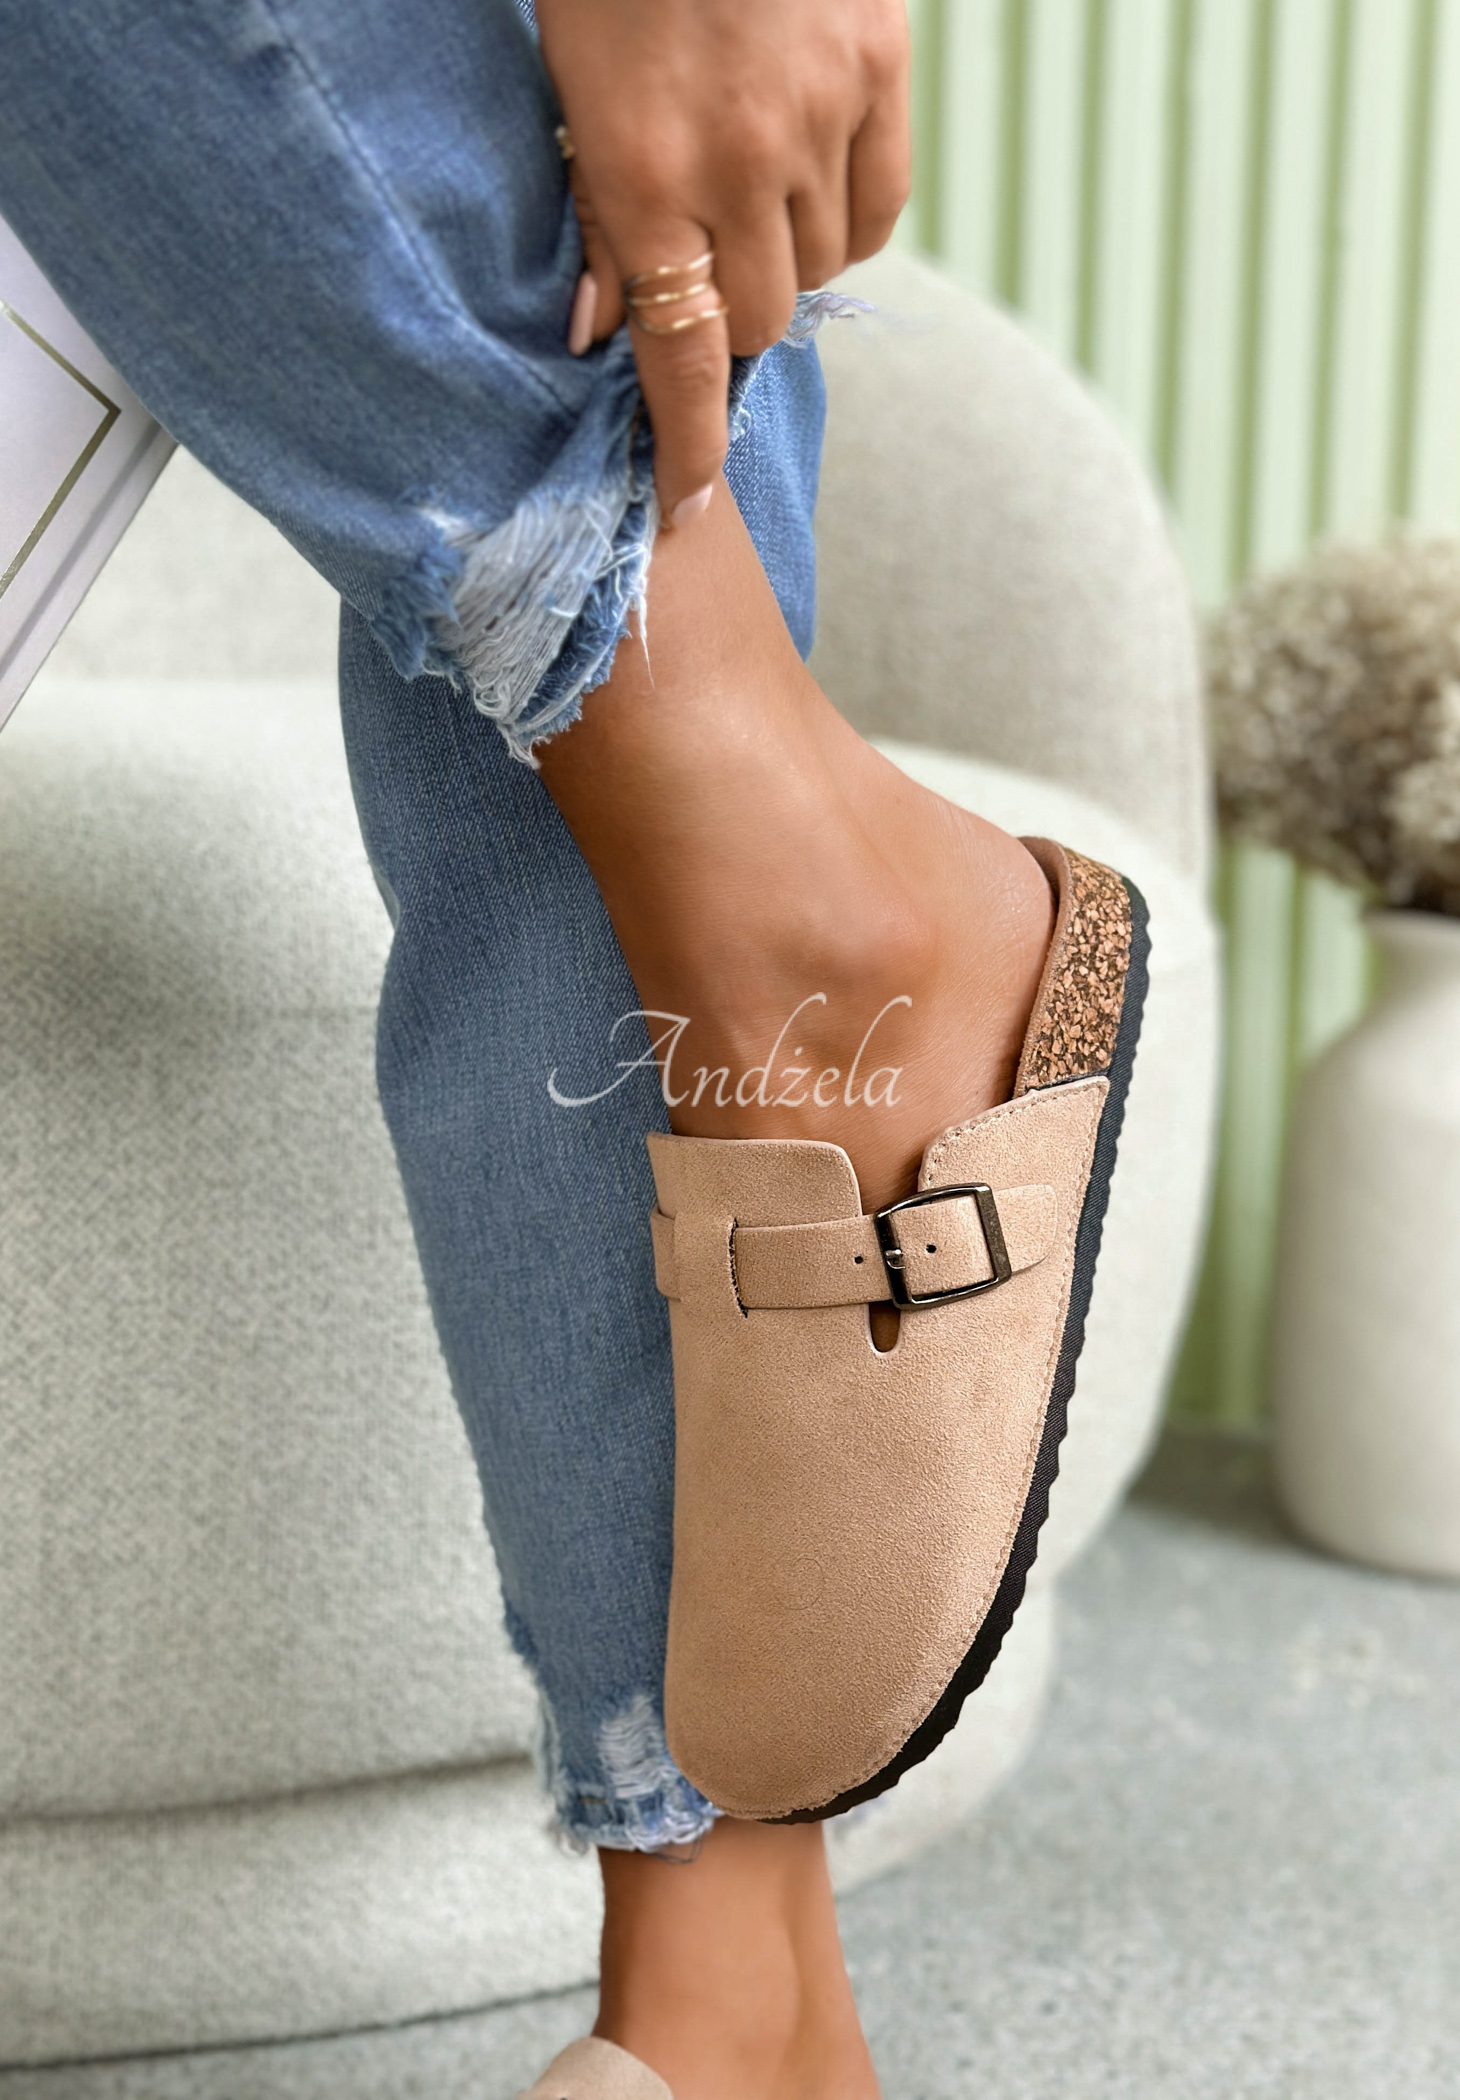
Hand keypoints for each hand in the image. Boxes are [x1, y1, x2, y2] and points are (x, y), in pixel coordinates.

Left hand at [535, 0, 909, 524]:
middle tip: (704, 267)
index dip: (685, 447)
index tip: (684, 507)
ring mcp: (821, 114)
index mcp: (643, 171)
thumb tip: (598, 334)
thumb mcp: (564, 85)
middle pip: (761, 323)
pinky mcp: (880, 70)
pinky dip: (843, 221)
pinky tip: (806, 180)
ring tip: (747, 190)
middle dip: (730, 319)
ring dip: (783, 259)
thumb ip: (590, 214)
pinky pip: (878, 210)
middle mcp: (740, 161)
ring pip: (820, 269)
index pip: (681, 357)